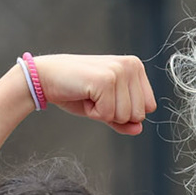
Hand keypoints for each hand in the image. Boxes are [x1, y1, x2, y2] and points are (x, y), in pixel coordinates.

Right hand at [30, 53, 154, 134]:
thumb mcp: (106, 108)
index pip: (149, 107)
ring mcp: (119, 71)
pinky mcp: (106, 80)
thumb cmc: (76, 91)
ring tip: (89, 95)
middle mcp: (131, 65)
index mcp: (135, 67)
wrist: (46, 78)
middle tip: (95, 97)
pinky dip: (93, 113)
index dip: (125, 112)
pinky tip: (84, 95)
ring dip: (103, 113)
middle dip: (115, 114)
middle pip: (139, 114)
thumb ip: (125, 119)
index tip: (106, 98)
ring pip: (125, 116)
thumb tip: (139, 129)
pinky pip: (108, 115)